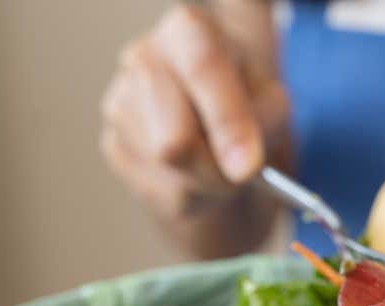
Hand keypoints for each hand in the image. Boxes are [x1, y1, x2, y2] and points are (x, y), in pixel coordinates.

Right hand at [100, 3, 289, 256]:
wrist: (218, 123)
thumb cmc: (247, 104)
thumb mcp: (272, 105)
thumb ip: (263, 125)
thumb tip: (241, 166)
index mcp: (188, 31)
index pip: (203, 69)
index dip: (227, 122)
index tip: (247, 167)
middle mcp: (143, 58)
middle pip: (175, 138)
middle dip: (215, 169)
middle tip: (242, 174)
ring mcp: (119, 102)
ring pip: (167, 172)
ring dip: (204, 182)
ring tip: (217, 162)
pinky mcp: (112, 144)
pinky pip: (157, 192)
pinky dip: (188, 194)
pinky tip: (193, 172)